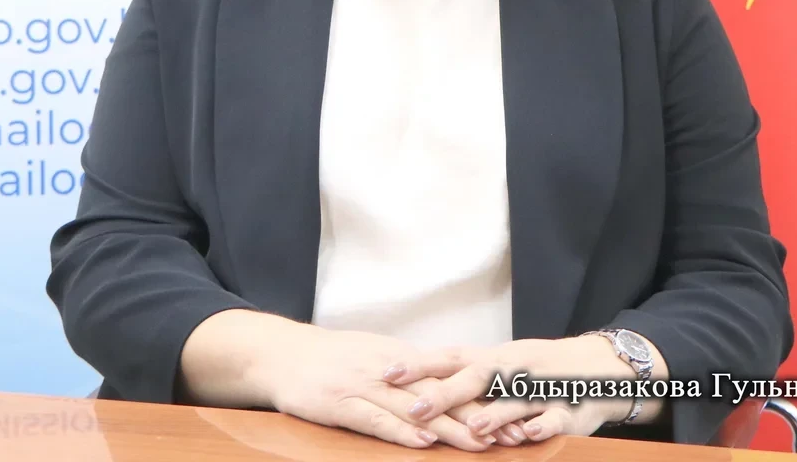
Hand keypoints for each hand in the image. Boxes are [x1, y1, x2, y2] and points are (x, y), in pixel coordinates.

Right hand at [251, 323, 496, 450]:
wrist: (282, 353)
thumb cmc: (330, 357)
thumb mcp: (374, 355)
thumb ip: (408, 369)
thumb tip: (445, 382)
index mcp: (400, 357)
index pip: (450, 376)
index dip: (482, 394)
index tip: (514, 410)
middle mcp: (388, 369)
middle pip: (440, 393)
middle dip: (477, 414)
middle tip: (511, 434)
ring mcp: (364, 385)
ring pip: (414, 408)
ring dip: (449, 427)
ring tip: (480, 443)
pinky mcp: (341, 404)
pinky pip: (376, 418)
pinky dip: (400, 430)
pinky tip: (423, 441)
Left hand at [384, 336, 648, 443]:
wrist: (598, 366)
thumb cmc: (536, 369)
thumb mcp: (498, 364)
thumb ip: (463, 374)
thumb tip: (415, 381)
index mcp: (491, 359)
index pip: (449, 358)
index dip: (419, 365)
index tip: (386, 373)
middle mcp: (511, 369)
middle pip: (475, 378)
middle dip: (446, 394)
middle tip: (416, 408)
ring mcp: (539, 388)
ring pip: (514, 400)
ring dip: (493, 413)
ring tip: (472, 428)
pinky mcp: (566, 408)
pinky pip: (552, 416)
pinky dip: (540, 424)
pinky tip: (526, 435)